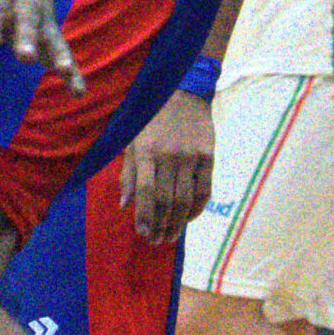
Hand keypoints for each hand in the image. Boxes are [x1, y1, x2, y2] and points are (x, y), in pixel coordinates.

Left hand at [0, 0, 82, 90]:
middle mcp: (26, 10)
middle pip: (27, 22)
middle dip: (26, 39)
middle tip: (24, 57)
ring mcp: (43, 27)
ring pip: (53, 39)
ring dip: (60, 55)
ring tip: (65, 72)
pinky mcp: (54, 43)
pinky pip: (66, 58)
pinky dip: (74, 74)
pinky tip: (79, 93)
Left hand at [121, 89, 214, 242]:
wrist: (183, 93)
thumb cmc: (150, 119)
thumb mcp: (132, 141)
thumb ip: (128, 174)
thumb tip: (125, 205)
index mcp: (146, 152)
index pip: (145, 192)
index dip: (144, 216)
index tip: (142, 233)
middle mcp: (169, 156)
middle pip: (165, 200)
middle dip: (160, 225)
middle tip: (156, 241)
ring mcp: (191, 157)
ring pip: (185, 200)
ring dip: (177, 223)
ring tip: (170, 237)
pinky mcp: (208, 157)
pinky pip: (204, 190)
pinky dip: (196, 209)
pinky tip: (188, 218)